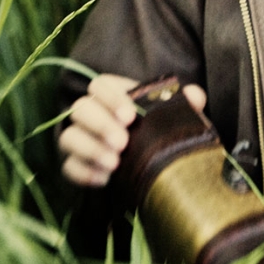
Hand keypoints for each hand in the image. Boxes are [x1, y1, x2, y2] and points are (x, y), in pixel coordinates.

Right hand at [57, 74, 206, 186]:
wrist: (150, 166)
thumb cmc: (159, 132)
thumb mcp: (174, 117)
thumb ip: (183, 104)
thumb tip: (195, 95)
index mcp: (112, 95)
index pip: (99, 85)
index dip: (111, 98)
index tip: (130, 116)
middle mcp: (90, 113)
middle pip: (80, 109)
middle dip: (100, 124)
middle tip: (122, 142)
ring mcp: (80, 139)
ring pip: (69, 137)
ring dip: (90, 149)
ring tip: (114, 163)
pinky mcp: (76, 164)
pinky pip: (68, 167)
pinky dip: (83, 172)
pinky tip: (104, 179)